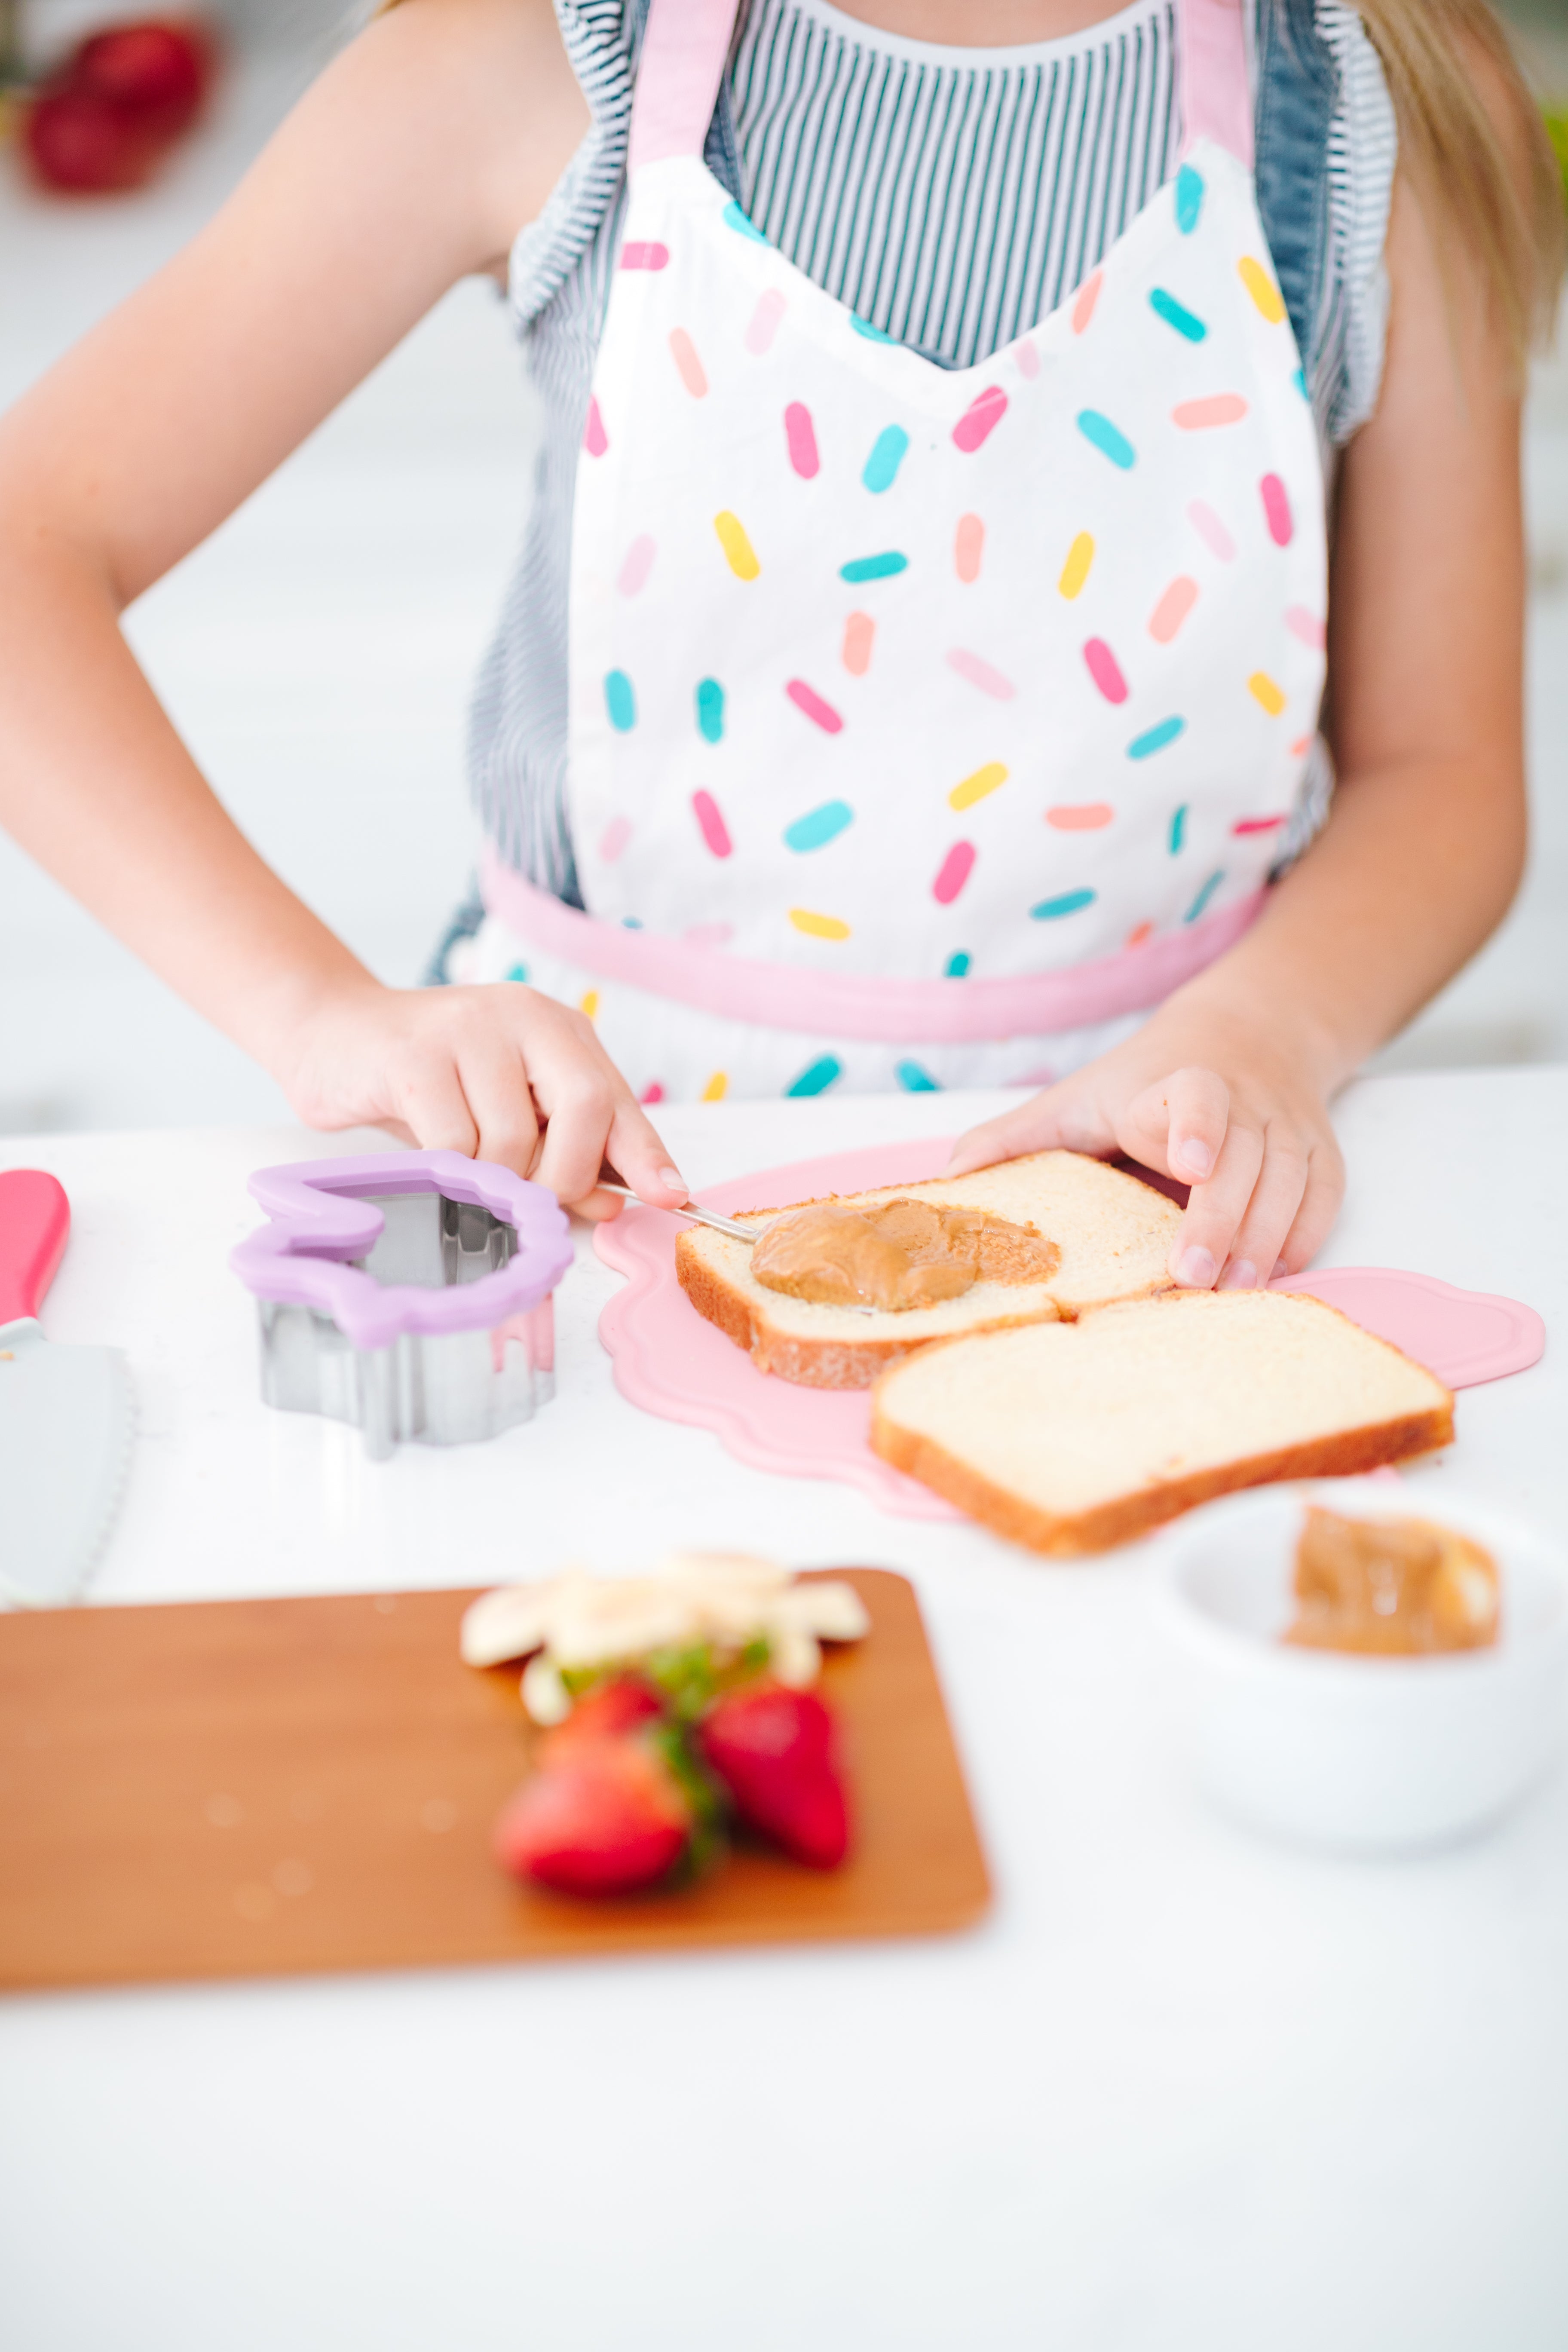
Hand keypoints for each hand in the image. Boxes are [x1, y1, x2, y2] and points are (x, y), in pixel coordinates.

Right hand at [274, 979, 687, 1219]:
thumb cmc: (431, 1085)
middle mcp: (521, 1016)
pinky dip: (450, 1170)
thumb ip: (563, 1154)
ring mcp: (466, 1030)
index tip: (671, 1197)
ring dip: (494, 1178)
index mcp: (557, 1030)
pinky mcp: (413, 1056)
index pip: (616, 1098)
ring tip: (463, 1167)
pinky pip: (454, 1143)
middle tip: (532, 1200)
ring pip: (512, 1139)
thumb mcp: (506, 1116)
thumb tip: (613, 1203)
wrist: (334, 1037)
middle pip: (582, 1108)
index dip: (644, 1153)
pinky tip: (430, 1159)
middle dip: (565, 1176)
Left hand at [945, 999, 1343, 1287]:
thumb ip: (1012, 1140)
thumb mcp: (1071, 1101)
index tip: (1189, 1162)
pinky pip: (1323, 1196)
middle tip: (1194, 1275)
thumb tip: (946, 1181)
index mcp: (1171, 1084)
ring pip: (1289, 1180)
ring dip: (1264, 1238)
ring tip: (1234, 1289)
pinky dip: (1303, 1235)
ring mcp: (1287, 1125)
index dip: (1195, 1125)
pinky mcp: (1321, 1151)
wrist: (1248, 1034)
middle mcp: (1240, 1100)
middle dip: (1220, 1219)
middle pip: (1244, 1158)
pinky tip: (1273, 1272)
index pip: (1194, 1096)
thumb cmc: (1141, 1084)